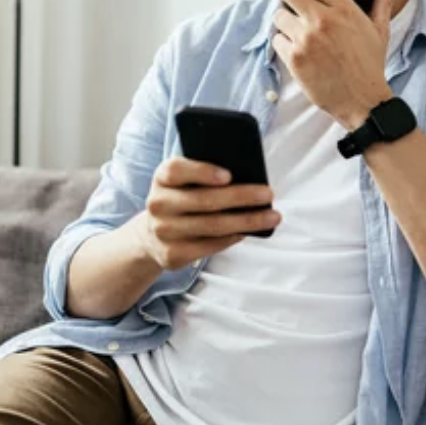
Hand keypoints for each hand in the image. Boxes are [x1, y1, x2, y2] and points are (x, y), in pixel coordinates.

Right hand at [135, 157, 278, 270]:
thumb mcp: (185, 182)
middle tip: (268, 194)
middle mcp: (157, 203)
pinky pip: (209, 246)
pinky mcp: (172, 254)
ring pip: (211, 225)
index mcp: (162, 178)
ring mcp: (163, 231)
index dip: (202, 172)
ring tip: (272, 217)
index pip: (177, 170)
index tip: (229, 175)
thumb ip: (205, 176)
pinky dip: (232, 238)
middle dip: (240, 197)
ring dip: (246, 221)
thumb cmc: (182, 199)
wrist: (153, 235)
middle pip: (203, 200)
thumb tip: (247, 180)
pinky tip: (248, 232)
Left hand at [271, 0, 398, 129]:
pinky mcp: (294, 59)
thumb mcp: (379, 30)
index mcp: (343, 8)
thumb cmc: (370, 64)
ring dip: (283, 20)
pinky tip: (298, 49)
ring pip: (278, 15)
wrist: (362, 101)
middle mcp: (322, 20)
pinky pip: (276, 39)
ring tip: (297, 30)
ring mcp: (306, 39)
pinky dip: (283, 42)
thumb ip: (381, 1)